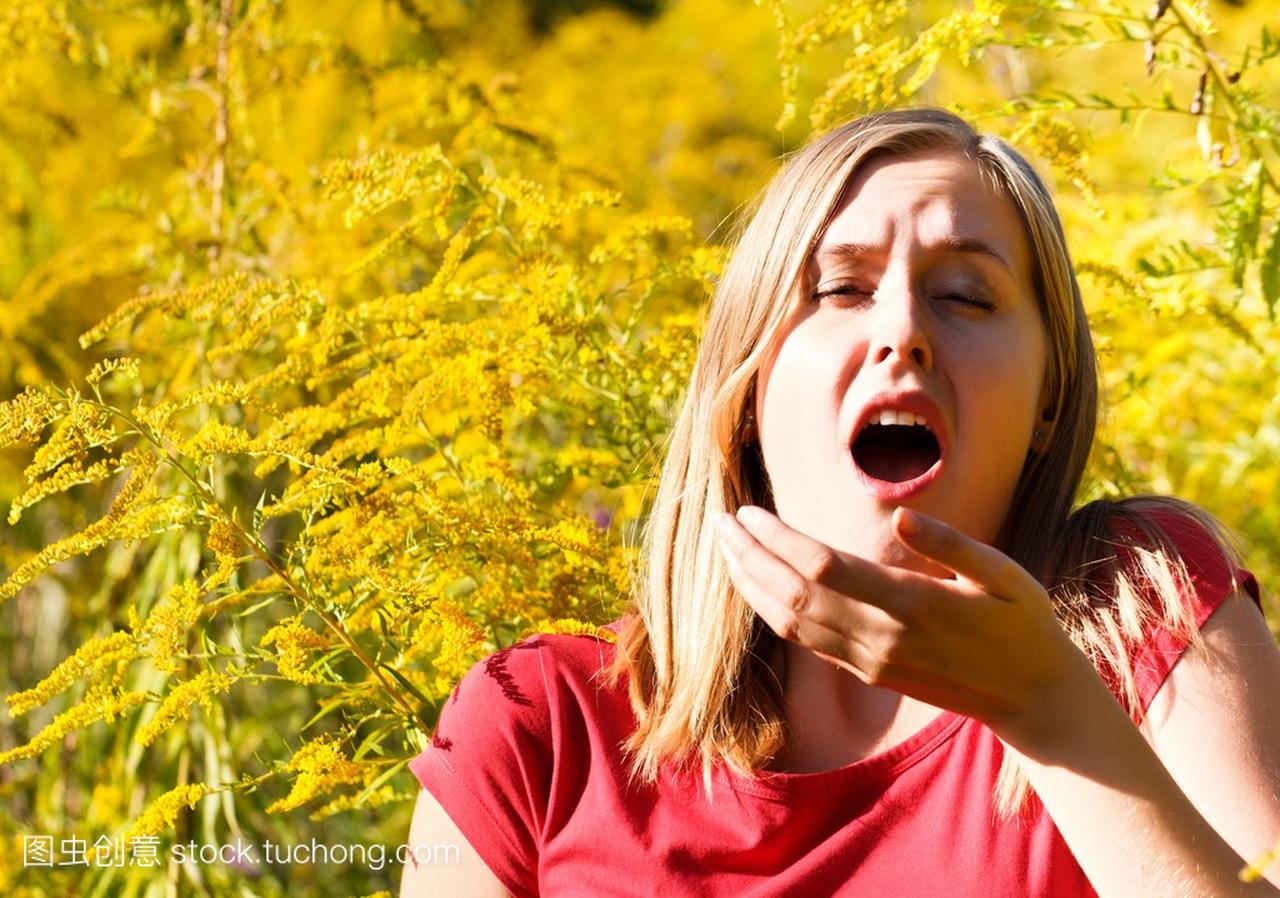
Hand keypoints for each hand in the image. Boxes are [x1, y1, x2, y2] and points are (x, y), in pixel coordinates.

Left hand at [712, 505, 1092, 744]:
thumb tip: (900, 515)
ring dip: (751, 584)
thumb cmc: (1023, 623)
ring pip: (790, 622)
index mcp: (912, 603)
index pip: (822, 567)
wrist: (1032, 697)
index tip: (748, 511)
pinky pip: (805, 641)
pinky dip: (772, 611)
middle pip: (793, 593)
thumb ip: (950, 544)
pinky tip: (758, 585)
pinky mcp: (867, 673)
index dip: (778, 538)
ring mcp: (869, 660)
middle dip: (749, 556)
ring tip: (726, 549)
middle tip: (719, 522)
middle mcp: (880, 636)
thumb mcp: (1003, 574)